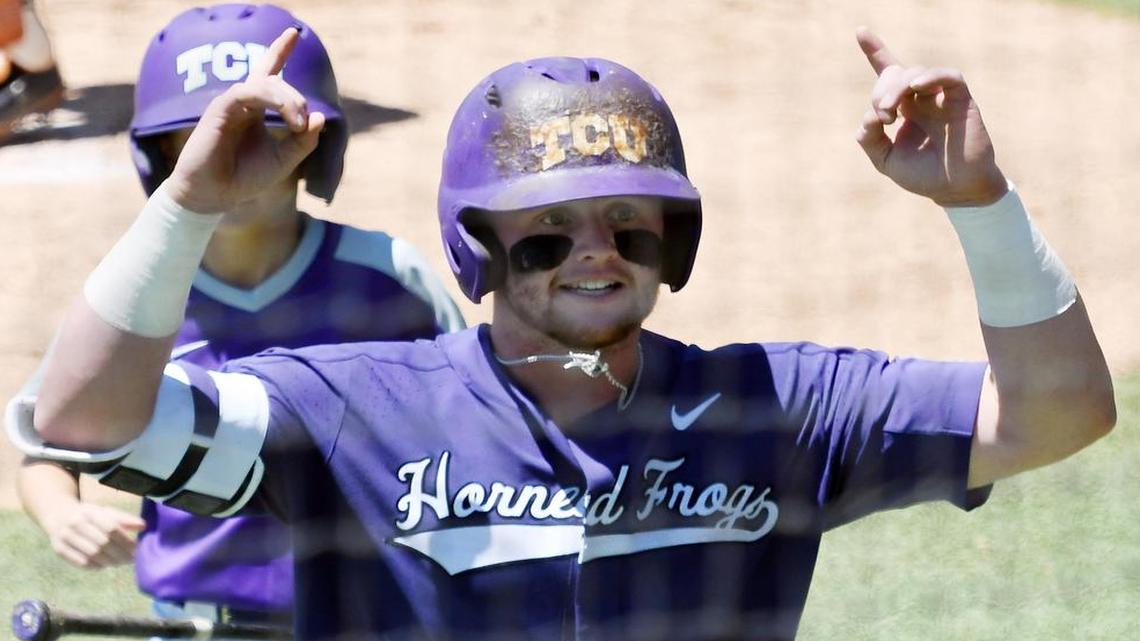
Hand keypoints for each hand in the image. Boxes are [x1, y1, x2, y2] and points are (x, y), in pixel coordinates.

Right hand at [44, 503, 145, 569]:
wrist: (58, 515)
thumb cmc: (89, 515)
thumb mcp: (105, 511)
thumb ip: (124, 518)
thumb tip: (143, 526)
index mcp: (90, 511)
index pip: (112, 528)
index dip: (126, 541)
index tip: (138, 549)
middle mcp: (75, 523)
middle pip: (103, 543)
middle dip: (120, 554)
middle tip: (132, 559)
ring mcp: (65, 537)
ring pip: (93, 555)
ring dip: (110, 561)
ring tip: (121, 562)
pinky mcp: (59, 550)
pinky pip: (82, 562)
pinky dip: (97, 566)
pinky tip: (106, 564)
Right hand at [164, 28, 324, 213]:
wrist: (215, 196)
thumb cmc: (245, 178)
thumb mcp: (284, 160)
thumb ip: (302, 140)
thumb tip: (319, 117)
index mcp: (256, 110)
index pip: (268, 72)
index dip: (280, 51)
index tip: (293, 32)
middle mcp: (243, 102)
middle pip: (274, 81)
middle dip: (295, 99)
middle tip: (303, 124)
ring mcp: (230, 104)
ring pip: (264, 84)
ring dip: (287, 99)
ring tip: (297, 122)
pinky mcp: (219, 109)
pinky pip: (247, 92)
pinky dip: (271, 99)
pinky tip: (287, 116)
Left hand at [854, 27, 1006, 206]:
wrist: (954, 190)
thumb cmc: (923, 176)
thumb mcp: (886, 160)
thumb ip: (870, 139)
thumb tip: (868, 117)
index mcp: (903, 108)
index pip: (888, 73)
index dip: (875, 51)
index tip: (860, 31)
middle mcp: (921, 98)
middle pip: (895, 73)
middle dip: (881, 91)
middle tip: (882, 117)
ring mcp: (940, 97)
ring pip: (916, 72)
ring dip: (897, 88)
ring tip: (889, 114)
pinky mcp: (961, 100)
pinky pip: (948, 76)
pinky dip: (931, 76)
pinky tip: (917, 86)